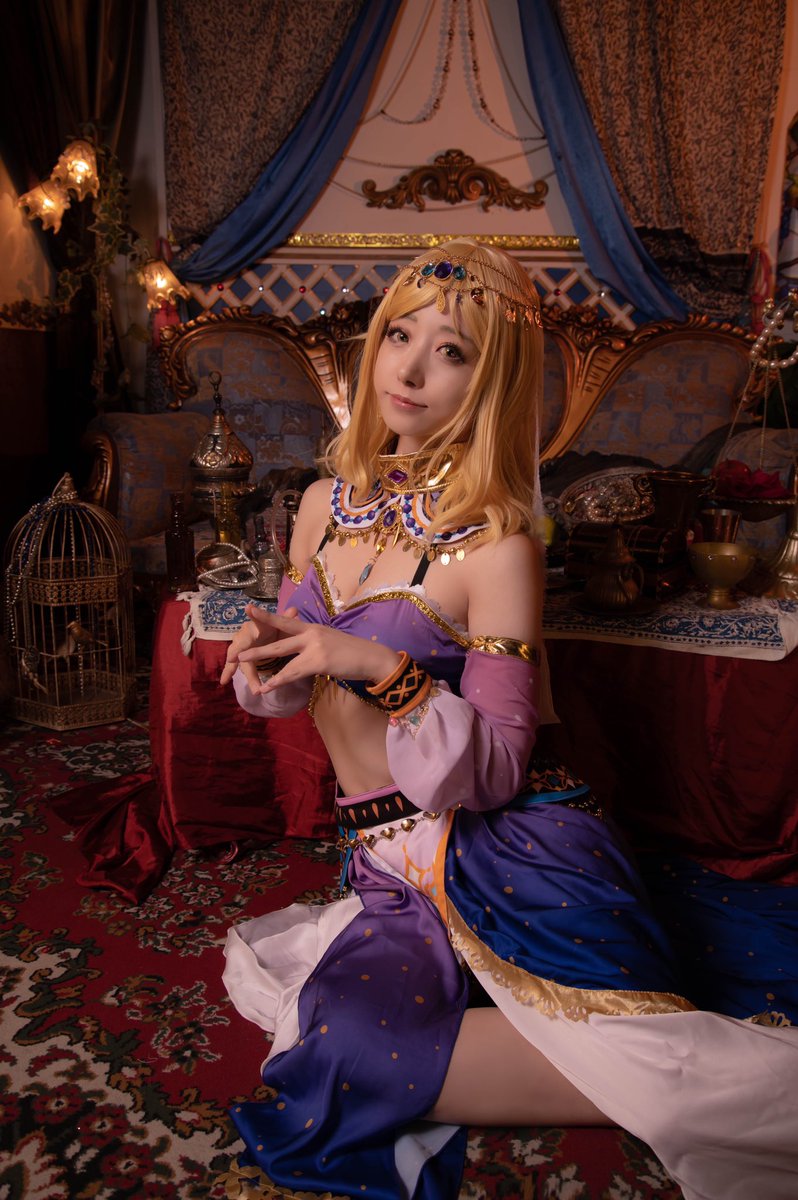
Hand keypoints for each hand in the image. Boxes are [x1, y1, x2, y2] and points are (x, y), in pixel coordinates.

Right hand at [220, 603, 297, 689]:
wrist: (262, 635)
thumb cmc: (272, 630)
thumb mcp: (280, 626)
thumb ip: (286, 619)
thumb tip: (294, 609)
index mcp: (257, 626)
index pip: (257, 621)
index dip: (254, 616)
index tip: (248, 609)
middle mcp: (244, 635)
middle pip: (242, 644)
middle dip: (239, 653)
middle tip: (235, 659)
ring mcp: (237, 646)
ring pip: (236, 658)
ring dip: (236, 670)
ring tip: (234, 681)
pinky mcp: (236, 657)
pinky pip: (231, 665)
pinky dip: (227, 672)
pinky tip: (223, 682)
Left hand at [227, 606, 401, 695]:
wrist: (371, 658)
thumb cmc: (352, 653)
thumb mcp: (329, 641)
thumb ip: (313, 643)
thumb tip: (301, 649)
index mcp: (312, 628)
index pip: (285, 621)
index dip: (266, 616)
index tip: (248, 609)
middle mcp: (311, 633)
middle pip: (278, 634)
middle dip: (255, 637)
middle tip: (235, 638)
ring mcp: (314, 646)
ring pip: (281, 654)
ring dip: (259, 658)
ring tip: (241, 661)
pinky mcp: (318, 661)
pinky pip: (293, 672)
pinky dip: (278, 680)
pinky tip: (267, 686)